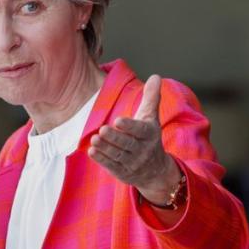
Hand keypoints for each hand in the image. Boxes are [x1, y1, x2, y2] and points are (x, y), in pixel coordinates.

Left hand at [88, 75, 181, 204]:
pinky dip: (102, 160)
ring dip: (106, 148)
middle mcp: (142, 150)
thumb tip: (156, 76)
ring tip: (94, 139)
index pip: (140, 130)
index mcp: (149, 134)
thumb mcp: (151, 117)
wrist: (156, 171)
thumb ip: (151, 98)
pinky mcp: (123, 172)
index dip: (129, 126)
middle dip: (115, 138)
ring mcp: (133, 163)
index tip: (118, 120)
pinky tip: (92, 151)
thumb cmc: (149, 137)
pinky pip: (112, 166)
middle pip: (128, 144)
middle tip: (102, 130)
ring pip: (118, 156)